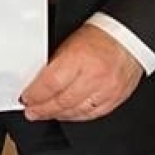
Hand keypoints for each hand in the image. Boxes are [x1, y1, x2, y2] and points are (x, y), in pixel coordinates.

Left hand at [18, 24, 143, 122]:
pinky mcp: (116, 98)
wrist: (128, 38)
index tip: (26, 98)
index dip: (35, 94)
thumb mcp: (69, 43)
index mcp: (79, 59)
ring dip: (58, 115)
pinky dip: (77, 116)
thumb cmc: (99, 37)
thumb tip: (37, 81)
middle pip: (62, 101)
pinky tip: (67, 115)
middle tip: (31, 112)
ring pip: (77, 111)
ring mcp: (107, 90)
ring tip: (45, 114)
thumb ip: (54, 63)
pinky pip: (93, 114)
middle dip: (42, 109)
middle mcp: (94, 76)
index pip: (50, 84)